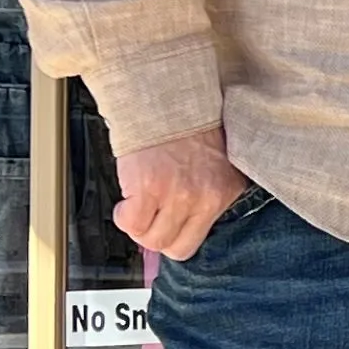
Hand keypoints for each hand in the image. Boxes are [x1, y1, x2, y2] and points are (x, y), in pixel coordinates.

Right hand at [114, 129, 248, 261]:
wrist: (166, 99)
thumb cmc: (186, 128)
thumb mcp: (212, 167)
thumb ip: (204, 198)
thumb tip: (180, 229)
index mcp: (225, 192)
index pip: (198, 241)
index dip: (176, 237)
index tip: (167, 227)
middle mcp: (206, 197)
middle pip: (176, 248)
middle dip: (158, 236)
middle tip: (149, 218)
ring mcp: (178, 195)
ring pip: (152, 240)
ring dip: (139, 227)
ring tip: (138, 205)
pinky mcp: (150, 188)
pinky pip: (132, 224)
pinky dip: (124, 216)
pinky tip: (127, 200)